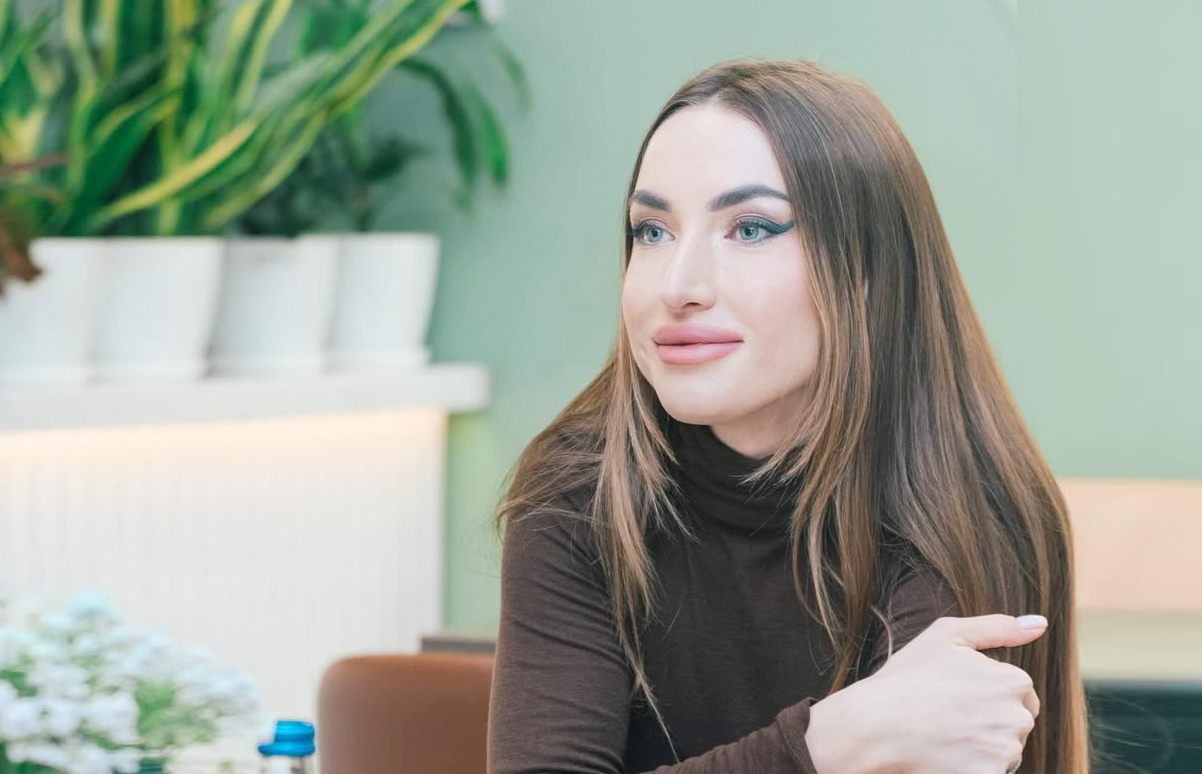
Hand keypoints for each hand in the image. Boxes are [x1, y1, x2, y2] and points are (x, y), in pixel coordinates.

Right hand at [805, 613, 1045, 773]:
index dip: (986, 690)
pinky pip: (989, 770)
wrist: (875, 726)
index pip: (1020, 692)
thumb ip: (999, 627)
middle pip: (1015, 723)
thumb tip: (1040, 624)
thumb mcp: (948, 635)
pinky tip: (945, 754)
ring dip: (983, 745)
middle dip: (990, 719)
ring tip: (945, 734)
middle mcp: (1018, 719)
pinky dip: (971, 766)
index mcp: (1013, 681)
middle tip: (948, 714)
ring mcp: (1005, 752)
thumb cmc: (908, 676)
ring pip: (1004, 750)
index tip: (956, 692)